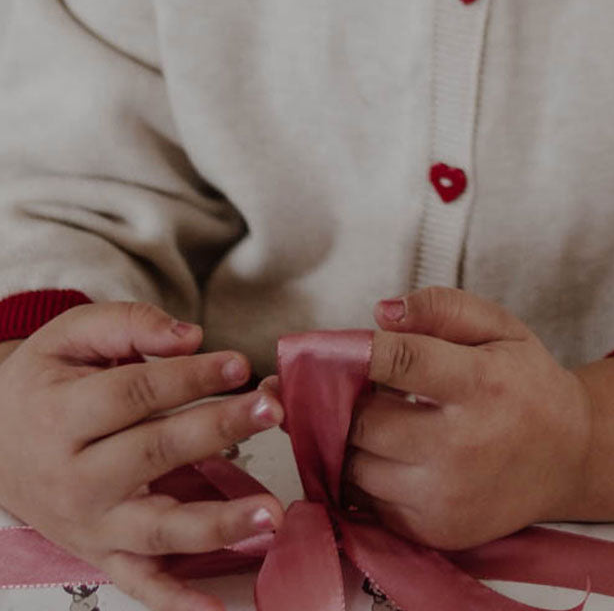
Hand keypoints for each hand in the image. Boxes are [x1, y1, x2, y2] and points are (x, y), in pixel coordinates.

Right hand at [0, 302, 285, 610]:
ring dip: (219, 523)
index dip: (191, 377)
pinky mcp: (103, 554)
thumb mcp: (73, 335)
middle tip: (270, 410)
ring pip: (158, 528)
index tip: (240, 363)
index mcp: (63, 416)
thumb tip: (191, 336)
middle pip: (154, 452)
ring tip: (271, 512)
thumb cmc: (48, 382)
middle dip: (217, 429)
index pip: (136, 394)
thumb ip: (131, 325)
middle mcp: (76, 477)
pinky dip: (176, 602)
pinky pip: (141, 584)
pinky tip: (215, 608)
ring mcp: (92, 523)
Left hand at [341, 287, 592, 549]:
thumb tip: (381, 314)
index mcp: (482, 384)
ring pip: (358, 466)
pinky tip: (401, 456)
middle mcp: (463, 446)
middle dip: (358, 401)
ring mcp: (446, 496)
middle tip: (374, 388)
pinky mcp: (435, 531)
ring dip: (361, 441)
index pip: (403, 362)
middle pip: (366, 421)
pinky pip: (370, 502)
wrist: (570, 457)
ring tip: (388, 421)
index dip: (361, 351)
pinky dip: (374, 476)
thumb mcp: (500, 328)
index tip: (343, 348)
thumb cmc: (527, 382)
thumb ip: (442, 308)